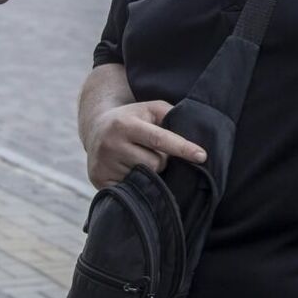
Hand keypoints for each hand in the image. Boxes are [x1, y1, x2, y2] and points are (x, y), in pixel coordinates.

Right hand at [82, 100, 206, 187]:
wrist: (95, 128)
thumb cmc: (132, 118)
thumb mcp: (150, 109)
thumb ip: (171, 115)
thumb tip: (194, 133)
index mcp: (125, 124)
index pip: (159, 138)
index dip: (182, 148)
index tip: (202, 156)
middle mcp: (111, 143)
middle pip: (155, 163)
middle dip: (162, 160)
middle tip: (150, 150)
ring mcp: (104, 164)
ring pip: (145, 178)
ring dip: (150, 171)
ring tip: (137, 158)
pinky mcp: (99, 179)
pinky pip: (131, 188)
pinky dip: (137, 182)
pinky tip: (128, 169)